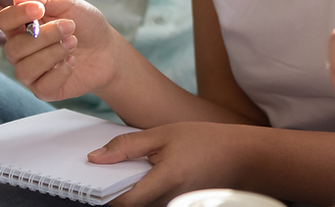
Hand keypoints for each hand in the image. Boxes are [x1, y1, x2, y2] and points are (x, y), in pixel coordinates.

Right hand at [0, 0, 120, 101]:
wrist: (107, 48)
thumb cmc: (85, 24)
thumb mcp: (67, 3)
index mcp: (22, 26)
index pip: (4, 21)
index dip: (18, 15)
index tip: (39, 9)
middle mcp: (21, 50)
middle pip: (13, 48)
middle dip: (45, 36)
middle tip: (70, 26)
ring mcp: (31, 72)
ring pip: (25, 69)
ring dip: (54, 53)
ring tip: (73, 43)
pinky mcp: (44, 90)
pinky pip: (42, 86)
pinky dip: (61, 72)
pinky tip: (72, 62)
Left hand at [89, 122, 247, 206]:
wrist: (239, 155)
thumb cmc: (204, 141)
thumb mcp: (162, 133)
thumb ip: (127, 146)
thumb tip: (95, 158)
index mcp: (165, 181)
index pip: (123, 202)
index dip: (105, 193)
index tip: (96, 179)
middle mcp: (170, 201)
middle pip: (131, 205)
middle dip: (119, 188)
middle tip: (116, 168)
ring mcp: (176, 205)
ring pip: (143, 204)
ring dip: (134, 188)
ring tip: (141, 166)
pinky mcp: (180, 205)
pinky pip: (155, 202)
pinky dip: (147, 189)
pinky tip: (153, 172)